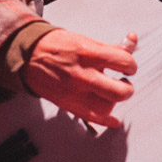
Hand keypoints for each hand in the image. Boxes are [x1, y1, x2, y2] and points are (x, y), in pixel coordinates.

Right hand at [20, 29, 137, 127]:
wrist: (29, 56)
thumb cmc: (57, 46)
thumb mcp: (85, 40)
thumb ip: (110, 47)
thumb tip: (132, 42)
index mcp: (88, 55)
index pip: (124, 63)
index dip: (130, 65)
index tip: (128, 66)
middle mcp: (82, 76)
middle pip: (119, 92)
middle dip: (127, 87)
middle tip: (124, 82)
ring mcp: (75, 93)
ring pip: (108, 108)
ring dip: (114, 101)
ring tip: (112, 93)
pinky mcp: (69, 105)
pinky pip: (93, 119)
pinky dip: (107, 121)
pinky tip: (114, 119)